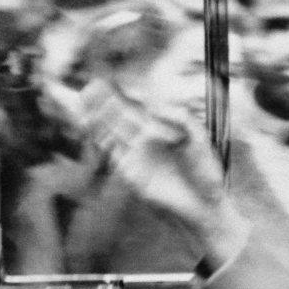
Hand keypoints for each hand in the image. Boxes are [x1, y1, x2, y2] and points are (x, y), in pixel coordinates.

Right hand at [80, 79, 228, 236]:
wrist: (206, 205)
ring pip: (111, 133)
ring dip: (97, 119)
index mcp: (160, 131)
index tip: (104, 83)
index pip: (134, 109)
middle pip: (118, 118)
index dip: (119, 97)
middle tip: (86, 87)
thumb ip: (181, 116)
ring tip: (83, 102)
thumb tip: (155, 106)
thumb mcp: (199, 136)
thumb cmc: (205, 173)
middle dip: (102, 103)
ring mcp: (136, 158)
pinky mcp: (131, 174)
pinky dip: (101, 140)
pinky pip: (112, 154)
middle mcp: (145, 142)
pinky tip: (92, 126)